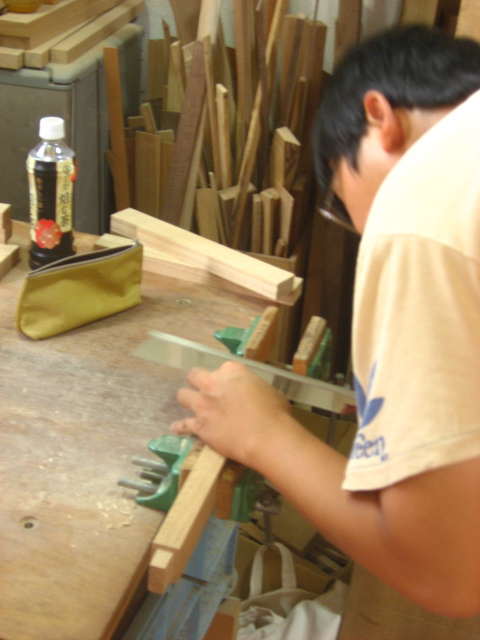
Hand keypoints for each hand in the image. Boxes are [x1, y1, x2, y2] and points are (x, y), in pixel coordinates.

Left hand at [170, 360, 291, 465]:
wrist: (266, 437)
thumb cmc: (275, 412)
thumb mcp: (268, 391)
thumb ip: (253, 389)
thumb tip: (253, 397)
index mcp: (231, 370)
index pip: (222, 368)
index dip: (225, 379)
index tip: (230, 387)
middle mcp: (212, 383)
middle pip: (195, 375)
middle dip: (199, 382)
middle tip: (207, 391)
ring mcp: (202, 404)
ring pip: (183, 396)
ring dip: (187, 400)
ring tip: (193, 406)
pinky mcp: (198, 425)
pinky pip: (182, 425)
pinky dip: (179, 427)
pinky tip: (176, 428)